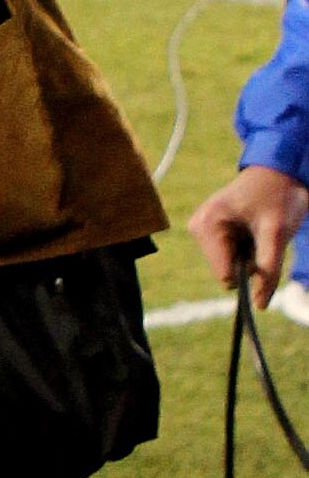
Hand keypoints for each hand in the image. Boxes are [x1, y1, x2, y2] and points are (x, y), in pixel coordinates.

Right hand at [190, 164, 307, 297]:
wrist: (278, 171)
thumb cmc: (277, 196)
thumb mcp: (277, 234)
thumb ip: (268, 270)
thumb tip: (259, 306)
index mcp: (208, 224)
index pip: (225, 275)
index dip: (250, 272)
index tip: (265, 252)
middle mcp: (198, 227)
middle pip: (226, 271)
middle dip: (248, 262)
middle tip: (263, 236)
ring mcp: (203, 229)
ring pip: (228, 266)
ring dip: (249, 255)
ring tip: (257, 229)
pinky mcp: (211, 232)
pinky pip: (229, 257)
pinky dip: (245, 250)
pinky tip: (250, 230)